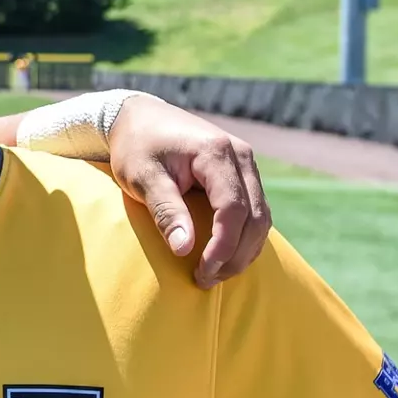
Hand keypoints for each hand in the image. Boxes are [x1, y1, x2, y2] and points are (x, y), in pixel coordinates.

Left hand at [106, 96, 270, 288]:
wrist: (138, 117)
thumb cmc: (136, 146)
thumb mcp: (142, 177)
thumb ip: (165, 210)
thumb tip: (183, 249)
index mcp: (216, 152)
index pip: (233, 209)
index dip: (222, 247)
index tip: (202, 272)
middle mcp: (240, 156)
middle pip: (255, 217)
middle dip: (235, 255)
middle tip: (207, 280)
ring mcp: (245, 163)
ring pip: (261, 216)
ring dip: (243, 250)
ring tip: (214, 274)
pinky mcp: (242, 173)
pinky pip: (254, 210)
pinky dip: (243, 237)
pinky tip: (223, 256)